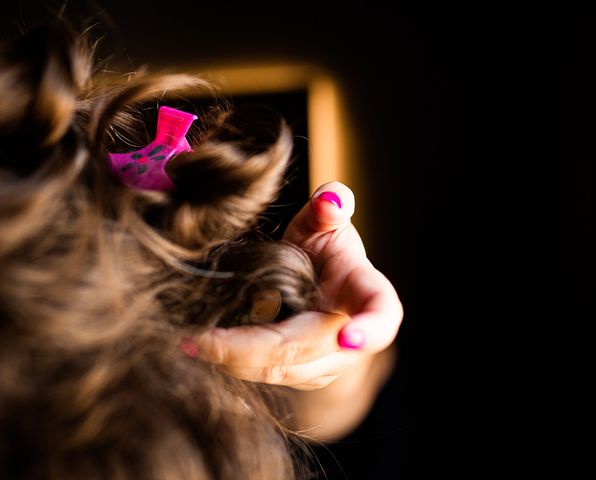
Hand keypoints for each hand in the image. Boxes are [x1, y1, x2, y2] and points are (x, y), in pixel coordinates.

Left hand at [190, 181, 402, 389]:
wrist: (320, 287)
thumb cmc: (325, 250)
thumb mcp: (327, 222)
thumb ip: (330, 206)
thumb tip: (329, 198)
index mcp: (368, 294)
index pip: (382, 315)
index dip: (370, 328)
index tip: (348, 338)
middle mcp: (351, 339)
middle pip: (307, 350)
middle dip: (253, 348)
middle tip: (202, 340)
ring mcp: (327, 363)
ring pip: (281, 369)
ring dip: (235, 360)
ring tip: (191, 342)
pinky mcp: (300, 375)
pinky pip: (266, 375)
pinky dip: (233, 363)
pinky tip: (203, 347)